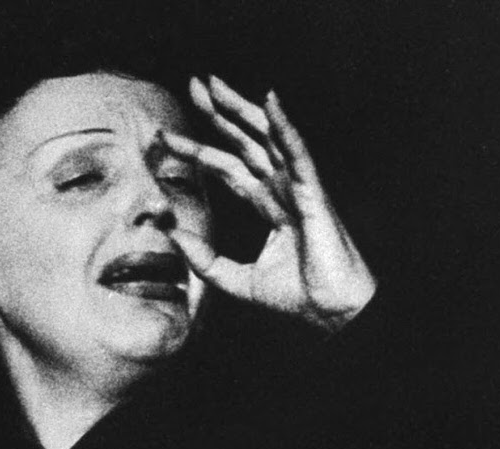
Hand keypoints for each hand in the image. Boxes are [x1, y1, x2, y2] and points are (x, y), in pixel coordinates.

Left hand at [161, 75, 374, 328]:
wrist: (331, 312)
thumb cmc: (299, 298)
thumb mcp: (238, 281)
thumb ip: (206, 261)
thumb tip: (174, 235)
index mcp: (270, 206)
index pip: (228, 169)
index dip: (199, 152)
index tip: (167, 139)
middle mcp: (283, 190)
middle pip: (245, 143)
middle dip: (219, 114)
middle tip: (193, 85)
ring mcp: (298, 187)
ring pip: (266, 138)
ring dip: (241, 109)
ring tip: (214, 84)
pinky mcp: (313, 192)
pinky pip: (297, 152)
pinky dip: (284, 127)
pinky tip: (269, 102)